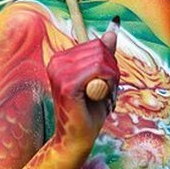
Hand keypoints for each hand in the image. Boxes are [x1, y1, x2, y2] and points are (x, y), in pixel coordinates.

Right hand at [47, 28, 119, 150]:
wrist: (78, 137)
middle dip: (110, 71)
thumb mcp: (102, 78)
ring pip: (101, 60)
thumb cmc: (90, 110)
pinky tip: (97, 97)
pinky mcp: (67, 85)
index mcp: (62, 59)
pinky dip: (107, 84)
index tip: (102, 83)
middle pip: (100, 49)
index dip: (108, 64)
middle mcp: (57, 62)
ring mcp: (60, 72)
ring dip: (109, 80)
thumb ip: (105, 55)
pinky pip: (98, 71)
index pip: (97, 44)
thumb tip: (113, 31)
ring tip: (98, 96)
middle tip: (102, 91)